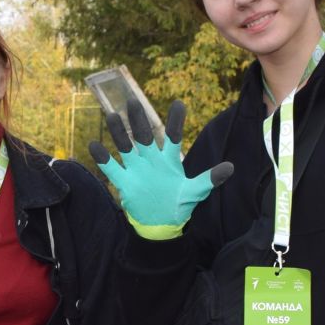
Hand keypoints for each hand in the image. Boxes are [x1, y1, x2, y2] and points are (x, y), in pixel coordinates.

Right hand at [87, 98, 232, 238]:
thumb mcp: (196, 191)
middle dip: (138, 119)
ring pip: (125, 147)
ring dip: (118, 133)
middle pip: (143, 136)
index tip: (179, 104)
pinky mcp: (124, 182)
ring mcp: (136, 169)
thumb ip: (209, 179)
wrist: (161, 224)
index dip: (175, 121)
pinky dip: (103, 158)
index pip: (172, 136)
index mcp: (168, 160)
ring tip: (111, 116)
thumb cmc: (179, 204)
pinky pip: (111, 168)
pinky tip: (94, 145)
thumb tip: (230, 168)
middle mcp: (150, 160)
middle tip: (132, 101)